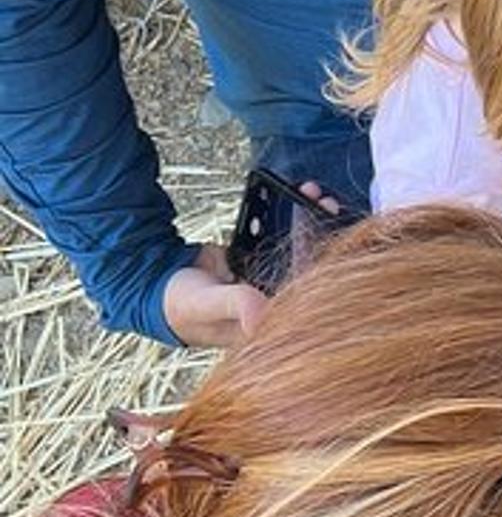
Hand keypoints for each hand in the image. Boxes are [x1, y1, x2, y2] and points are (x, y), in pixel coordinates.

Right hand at [163, 181, 345, 346]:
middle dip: (320, 234)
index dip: (324, 267)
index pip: (307, 296)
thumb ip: (235, 304)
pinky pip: (278, 237)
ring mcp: (266, 280)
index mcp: (267, 322)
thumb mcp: (206, 304)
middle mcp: (272, 302)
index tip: (333, 239)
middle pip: (308, 267)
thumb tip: (263, 314)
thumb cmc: (178, 306)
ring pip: (297, 248)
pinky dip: (287, 218)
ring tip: (313, 195)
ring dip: (307, 222)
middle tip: (328, 204)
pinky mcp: (258, 261)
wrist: (153, 284)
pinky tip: (297, 196)